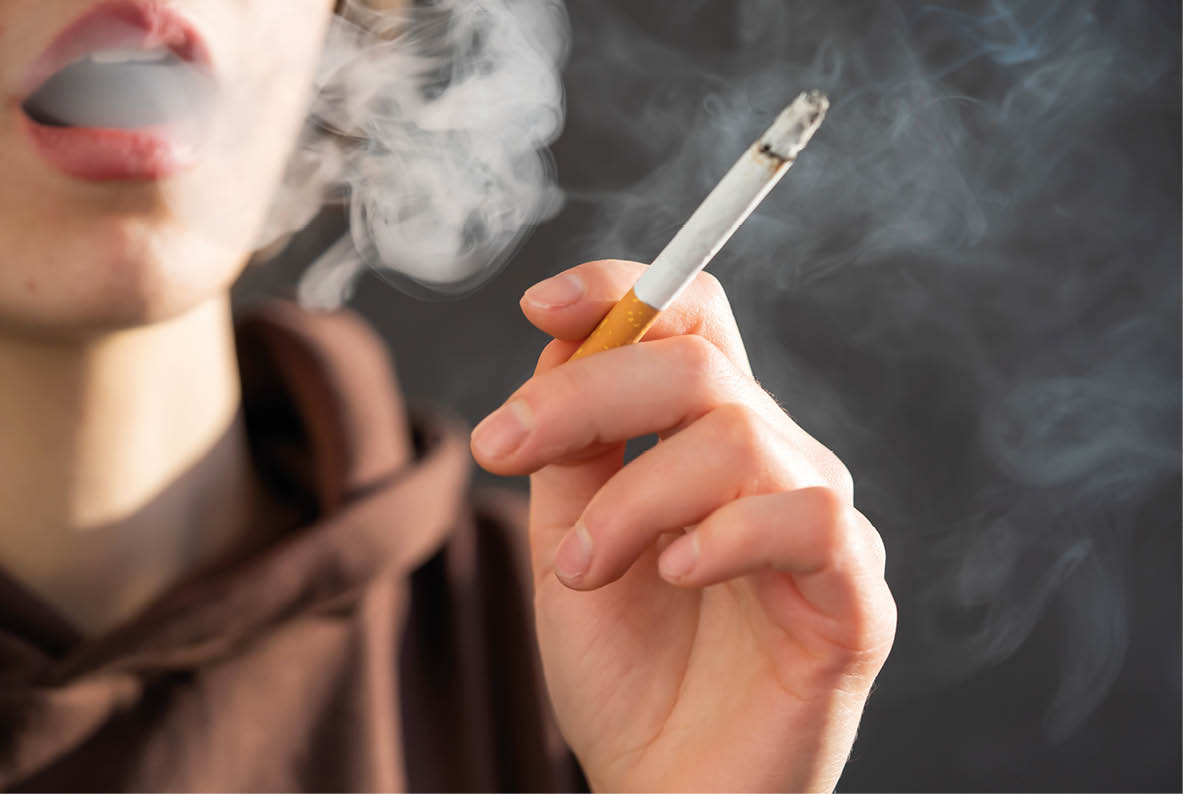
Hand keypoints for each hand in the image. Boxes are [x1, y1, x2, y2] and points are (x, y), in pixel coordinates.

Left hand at [471, 260, 896, 791]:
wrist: (661, 787)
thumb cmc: (623, 669)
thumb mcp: (570, 534)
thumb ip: (573, 444)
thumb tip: (562, 339)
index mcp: (711, 439)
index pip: (692, 320)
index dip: (622, 288)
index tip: (538, 306)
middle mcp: (777, 463)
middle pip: (701, 363)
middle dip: (588, 394)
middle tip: (502, 448)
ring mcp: (823, 527)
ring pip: (738, 437)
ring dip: (635, 496)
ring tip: (579, 570)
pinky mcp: (855, 599)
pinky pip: (808, 520)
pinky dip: (724, 536)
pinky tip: (675, 576)